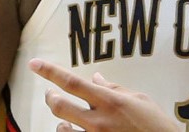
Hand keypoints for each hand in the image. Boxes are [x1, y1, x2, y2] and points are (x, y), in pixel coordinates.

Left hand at [28, 58, 177, 131]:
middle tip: (49, 93)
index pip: (72, 83)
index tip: (34, 64)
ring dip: (60, 122)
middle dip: (50, 97)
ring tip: (66, 119)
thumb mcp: (138, 99)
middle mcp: (99, 120)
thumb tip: (95, 77)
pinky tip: (73, 131)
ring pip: (61, 128)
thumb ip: (113, 88)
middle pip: (59, 106)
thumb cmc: (154, 124)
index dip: (50, 72)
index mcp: (110, 101)